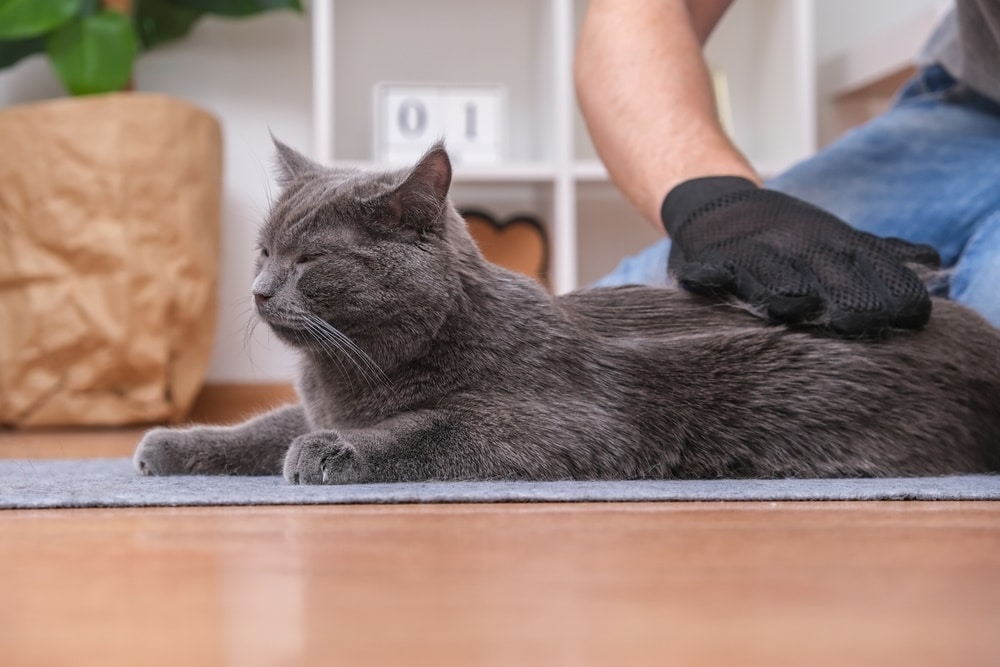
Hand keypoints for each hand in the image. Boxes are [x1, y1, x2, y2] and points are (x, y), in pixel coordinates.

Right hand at [660, 176, 940, 336]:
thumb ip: (881, 254)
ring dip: (787, 294)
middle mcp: (802, 248)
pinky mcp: (716, 261)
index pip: (880, 269)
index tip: (910, 320)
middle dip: (852, 301)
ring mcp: (759, 254)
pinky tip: (719, 281)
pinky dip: (718, 276)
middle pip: (834, 277)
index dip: (898, 294)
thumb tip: (933, 261)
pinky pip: (720, 271)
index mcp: (839, 245)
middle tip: (862, 325)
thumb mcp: (836, 238)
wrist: (719, 207)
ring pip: (777, 278)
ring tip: (798, 308)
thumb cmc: (786, 237)